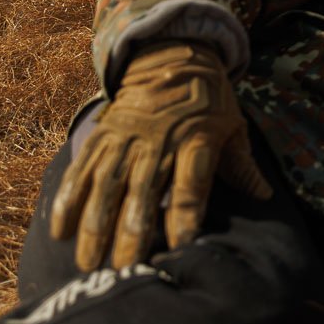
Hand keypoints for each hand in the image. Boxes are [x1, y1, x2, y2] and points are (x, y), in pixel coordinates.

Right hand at [50, 40, 271, 270]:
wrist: (174, 54)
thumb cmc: (210, 99)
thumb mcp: (233, 126)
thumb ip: (242, 165)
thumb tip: (265, 196)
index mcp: (195, 142)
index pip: (192, 184)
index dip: (186, 214)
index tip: (182, 244)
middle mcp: (158, 143)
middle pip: (143, 192)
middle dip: (131, 233)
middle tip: (123, 269)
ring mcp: (126, 139)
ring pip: (106, 187)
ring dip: (94, 226)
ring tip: (87, 262)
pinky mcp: (102, 135)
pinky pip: (81, 170)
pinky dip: (68, 200)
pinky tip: (59, 231)